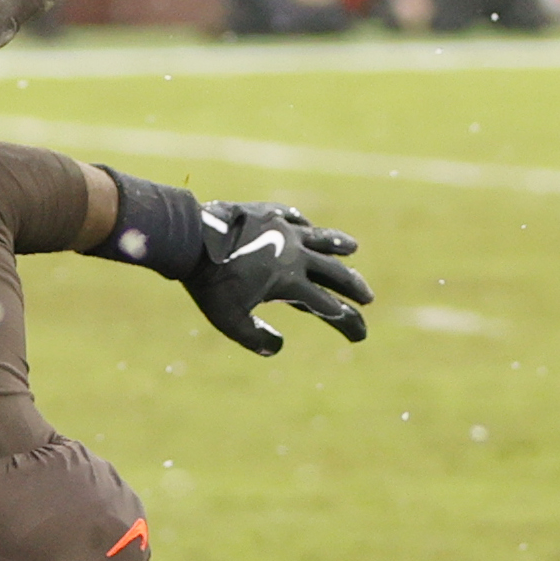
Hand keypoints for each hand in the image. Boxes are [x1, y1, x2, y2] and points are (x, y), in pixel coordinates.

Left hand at [183, 202, 372, 355]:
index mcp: (290, 281)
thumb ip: (256, 338)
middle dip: (354, 286)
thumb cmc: (209, 284)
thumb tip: (278, 348)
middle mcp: (294, 253)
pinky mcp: (267, 213)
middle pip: (334, 271)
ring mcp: (282, 229)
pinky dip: (304, 225)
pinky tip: (307, 226)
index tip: (360, 335)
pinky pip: (292, 218)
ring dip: (338, 244)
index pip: (328, 306)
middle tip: (368, 297)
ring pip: (319, 237)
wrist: (191, 239)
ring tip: (353, 248)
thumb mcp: (230, 321)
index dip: (348, 322)